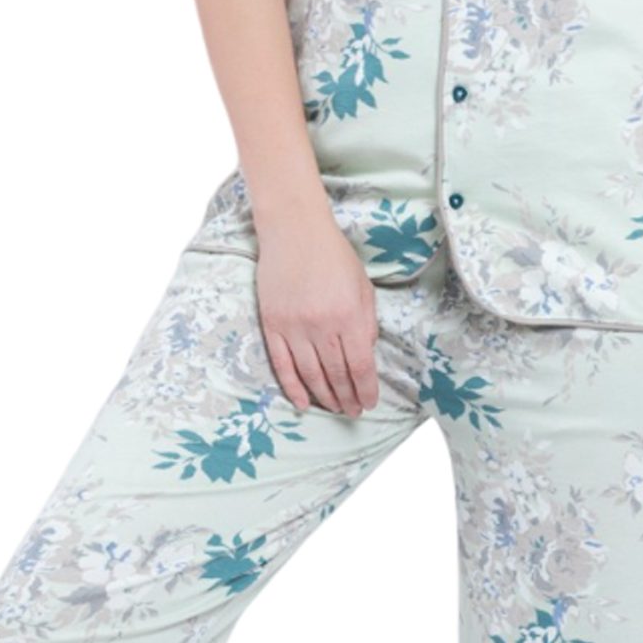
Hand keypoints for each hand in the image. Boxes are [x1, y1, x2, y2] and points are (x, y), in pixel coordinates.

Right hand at [254, 214, 381, 414]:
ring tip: (334, 408)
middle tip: (353, 412)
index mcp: (349, 315)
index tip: (369, 403)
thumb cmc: (334, 256)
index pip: (360, 366)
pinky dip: (293, 387)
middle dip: (347, 398)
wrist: (294, 230)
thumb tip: (366, 356)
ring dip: (324, 396)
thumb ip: (367, 323)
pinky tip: (302, 402)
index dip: (366, 390)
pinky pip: (282, 365)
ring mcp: (294, 327)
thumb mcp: (363, 286)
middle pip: (336, 374)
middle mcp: (321, 325)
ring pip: (310, 374)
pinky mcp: (273, 325)